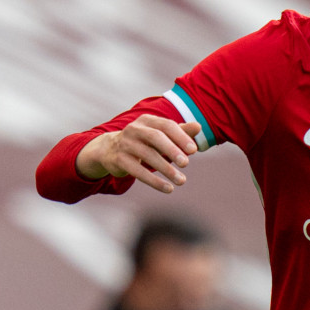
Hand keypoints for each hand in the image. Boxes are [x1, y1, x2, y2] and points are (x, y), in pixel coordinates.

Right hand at [76, 114, 201, 193]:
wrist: (110, 149)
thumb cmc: (145, 141)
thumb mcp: (161, 134)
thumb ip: (181, 131)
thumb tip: (199, 127)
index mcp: (148, 120)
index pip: (166, 125)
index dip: (181, 137)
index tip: (194, 150)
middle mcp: (135, 129)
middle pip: (155, 137)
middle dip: (172, 150)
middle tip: (186, 164)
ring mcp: (125, 144)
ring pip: (147, 155)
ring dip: (166, 169)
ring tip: (182, 181)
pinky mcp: (118, 160)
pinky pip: (137, 171)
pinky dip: (154, 181)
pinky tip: (168, 188)